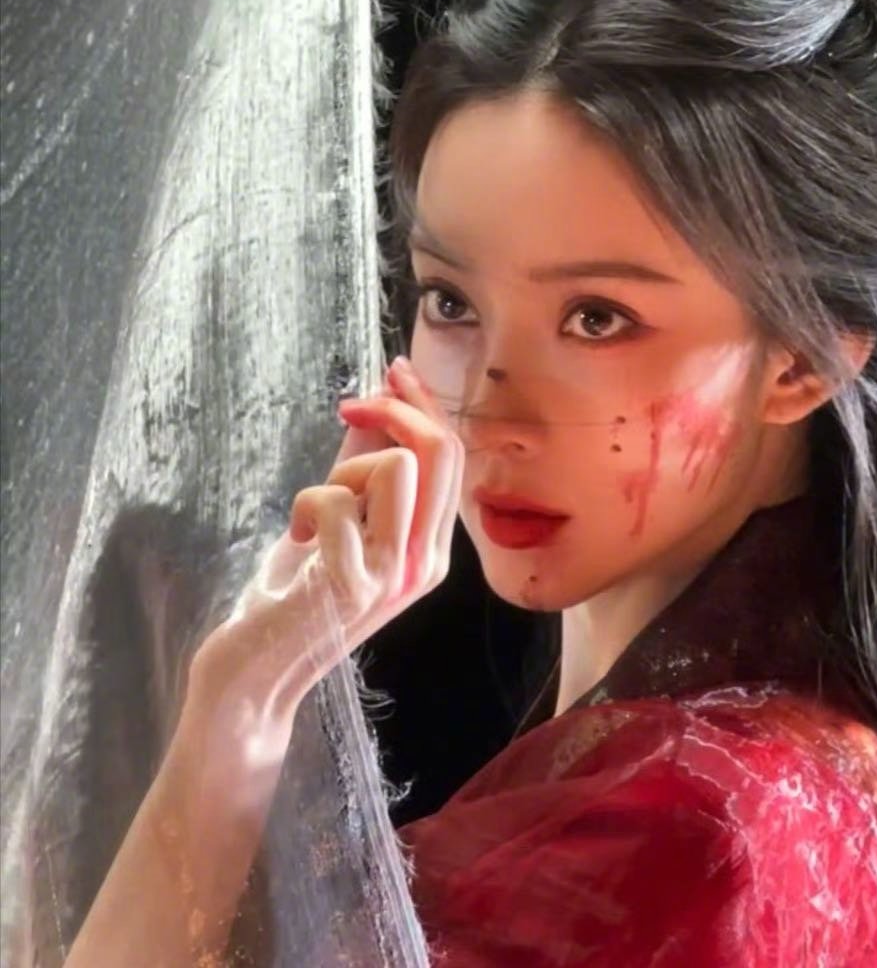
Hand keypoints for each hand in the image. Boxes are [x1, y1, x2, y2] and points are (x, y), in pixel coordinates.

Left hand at [193, 356, 464, 721]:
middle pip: (441, 453)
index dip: (423, 405)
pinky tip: (296, 539)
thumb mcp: (333, 520)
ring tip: (316, 510)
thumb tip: (380, 400)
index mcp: (430, 551)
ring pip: (396, 466)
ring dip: (344, 472)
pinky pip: (336, 498)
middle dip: (396, 409)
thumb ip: (361, 467)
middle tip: (351, 407)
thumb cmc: (289, 598)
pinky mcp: (355, 583)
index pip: (451, 459)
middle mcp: (426, 564)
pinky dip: (305, 504)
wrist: (253, 676)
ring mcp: (395, 576)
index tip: (390, 372)